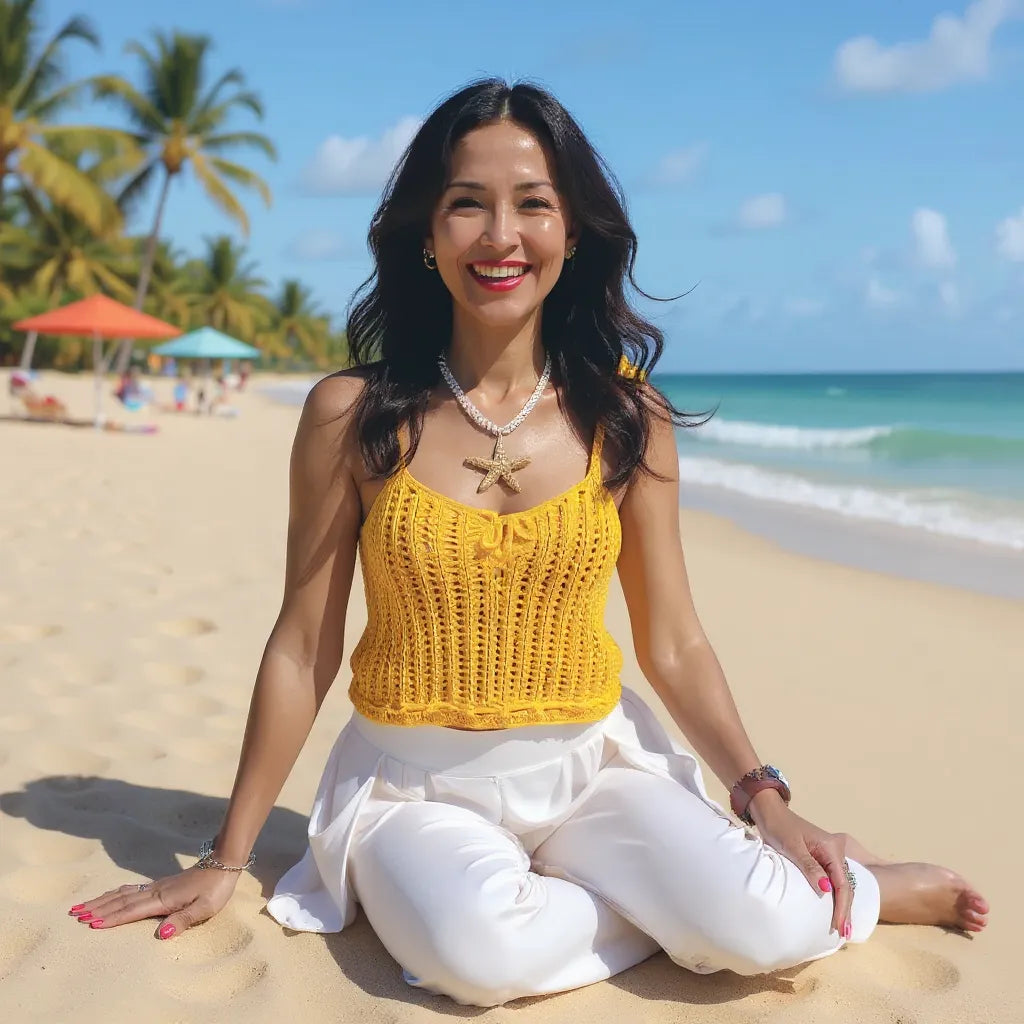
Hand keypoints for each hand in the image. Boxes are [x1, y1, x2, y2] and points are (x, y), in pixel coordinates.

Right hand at [66, 865, 239, 939]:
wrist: (223, 863)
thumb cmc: (216, 888)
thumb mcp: (205, 908)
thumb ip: (183, 921)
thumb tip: (161, 935)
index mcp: (163, 899)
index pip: (132, 911)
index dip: (111, 918)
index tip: (90, 923)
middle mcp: (155, 891)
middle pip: (121, 900)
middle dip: (97, 908)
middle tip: (74, 914)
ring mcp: (156, 886)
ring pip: (123, 893)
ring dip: (102, 900)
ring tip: (82, 905)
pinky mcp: (160, 884)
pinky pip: (131, 889)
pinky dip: (115, 893)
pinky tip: (110, 895)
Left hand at [748, 792, 852, 937]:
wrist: (770, 812)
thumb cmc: (779, 827)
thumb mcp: (792, 847)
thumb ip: (809, 867)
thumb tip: (825, 889)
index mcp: (831, 848)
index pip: (842, 883)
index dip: (842, 906)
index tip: (839, 926)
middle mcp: (835, 851)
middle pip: (845, 886)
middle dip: (844, 910)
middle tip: (844, 934)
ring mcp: (829, 854)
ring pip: (840, 884)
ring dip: (841, 905)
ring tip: (842, 927)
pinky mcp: (822, 857)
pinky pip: (832, 879)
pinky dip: (834, 895)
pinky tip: (835, 909)